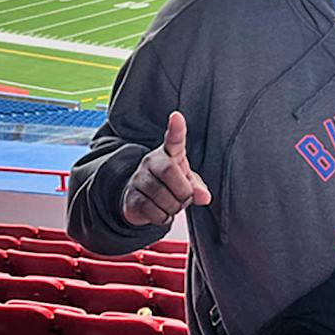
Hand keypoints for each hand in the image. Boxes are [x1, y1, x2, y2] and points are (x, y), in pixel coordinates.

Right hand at [122, 111, 210, 226]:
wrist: (141, 200)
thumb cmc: (170, 185)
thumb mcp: (187, 182)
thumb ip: (197, 187)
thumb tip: (204, 197)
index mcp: (169, 154)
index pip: (173, 140)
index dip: (176, 129)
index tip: (177, 116)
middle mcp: (151, 162)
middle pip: (170, 171)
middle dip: (183, 191)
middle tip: (185, 198)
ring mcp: (139, 179)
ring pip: (162, 196)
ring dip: (174, 208)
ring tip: (172, 205)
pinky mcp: (131, 198)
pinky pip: (152, 211)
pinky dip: (163, 218)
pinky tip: (161, 213)